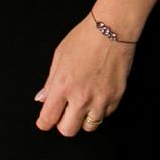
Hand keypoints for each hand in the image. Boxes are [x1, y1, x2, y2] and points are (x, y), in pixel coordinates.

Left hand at [34, 17, 135, 136]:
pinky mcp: (116, 97)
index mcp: (62, 86)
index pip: (48, 118)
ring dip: (83, 119)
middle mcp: (81, 97)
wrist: (113, 29)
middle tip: (65, 113)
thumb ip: (50, 82)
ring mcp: (100, 99)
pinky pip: (105, 114)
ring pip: (88, 127)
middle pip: (68, 130)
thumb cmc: (85, 37)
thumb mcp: (59, 56)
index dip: (44, 123)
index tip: (45, 121)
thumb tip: (42, 99)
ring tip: (83, 105)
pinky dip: (100, 110)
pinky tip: (97, 96)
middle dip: (63, 124)